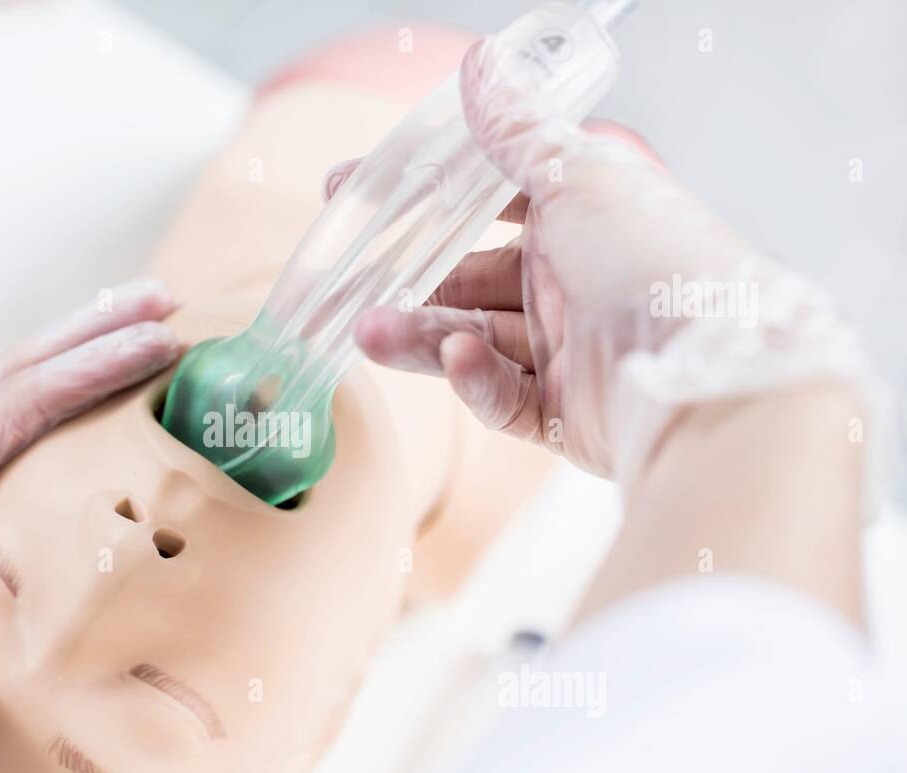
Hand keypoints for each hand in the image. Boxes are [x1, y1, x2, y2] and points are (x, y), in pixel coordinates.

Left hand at [0, 279, 179, 757]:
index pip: (30, 401)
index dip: (95, 372)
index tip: (158, 343)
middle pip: (32, 364)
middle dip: (101, 330)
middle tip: (169, 300)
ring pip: (18, 374)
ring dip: (76, 343)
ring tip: (135, 320)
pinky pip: (5, 403)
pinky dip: (48, 380)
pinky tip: (70, 395)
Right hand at [325, 36, 863, 488]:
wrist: (711, 379)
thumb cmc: (659, 264)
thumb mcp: (580, 176)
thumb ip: (519, 131)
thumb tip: (482, 67)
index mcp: (585, 221)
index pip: (491, 204)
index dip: (428, 199)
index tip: (361, 194)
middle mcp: (577, 284)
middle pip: (473, 280)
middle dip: (414, 282)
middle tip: (354, 280)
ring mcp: (570, 352)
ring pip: (475, 341)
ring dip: (421, 335)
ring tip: (369, 332)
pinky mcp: (565, 414)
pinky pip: (502, 396)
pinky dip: (476, 380)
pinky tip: (459, 360)